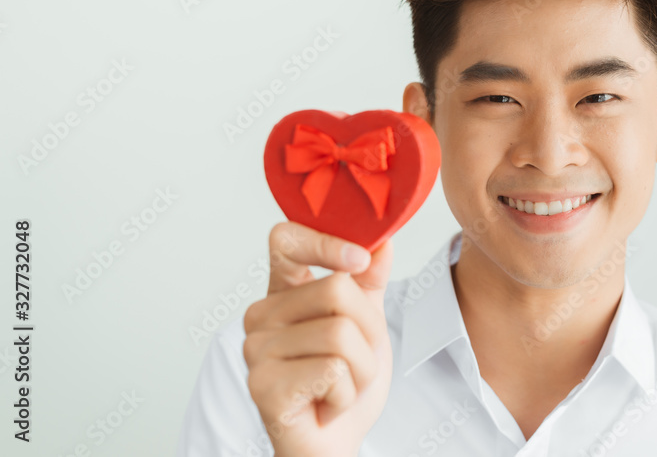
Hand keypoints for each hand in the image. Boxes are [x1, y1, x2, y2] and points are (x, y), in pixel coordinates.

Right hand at [243, 222, 393, 456]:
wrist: (333, 446)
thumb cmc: (344, 385)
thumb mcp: (365, 324)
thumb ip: (369, 282)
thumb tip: (381, 241)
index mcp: (282, 293)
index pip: (285, 239)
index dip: (324, 241)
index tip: (359, 260)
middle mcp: (260, 317)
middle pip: (337, 289)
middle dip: (369, 333)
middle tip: (354, 363)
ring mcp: (256, 352)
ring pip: (341, 333)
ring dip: (362, 369)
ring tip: (342, 386)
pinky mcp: (263, 386)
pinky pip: (333, 369)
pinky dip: (346, 393)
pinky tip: (327, 405)